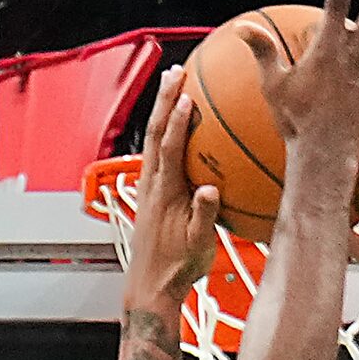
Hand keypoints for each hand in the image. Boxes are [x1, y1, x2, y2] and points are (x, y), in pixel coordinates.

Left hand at [124, 70, 218, 308]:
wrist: (151, 286)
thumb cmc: (177, 268)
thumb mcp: (198, 245)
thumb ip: (204, 216)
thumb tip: (210, 189)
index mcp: (164, 194)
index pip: (169, 149)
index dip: (176, 123)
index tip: (187, 97)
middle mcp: (151, 185)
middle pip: (153, 133)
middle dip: (164, 100)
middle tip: (175, 72)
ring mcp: (148, 187)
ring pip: (151, 139)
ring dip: (161, 110)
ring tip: (174, 86)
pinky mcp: (150, 193)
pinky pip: (156, 153)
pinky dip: (164, 131)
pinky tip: (176, 125)